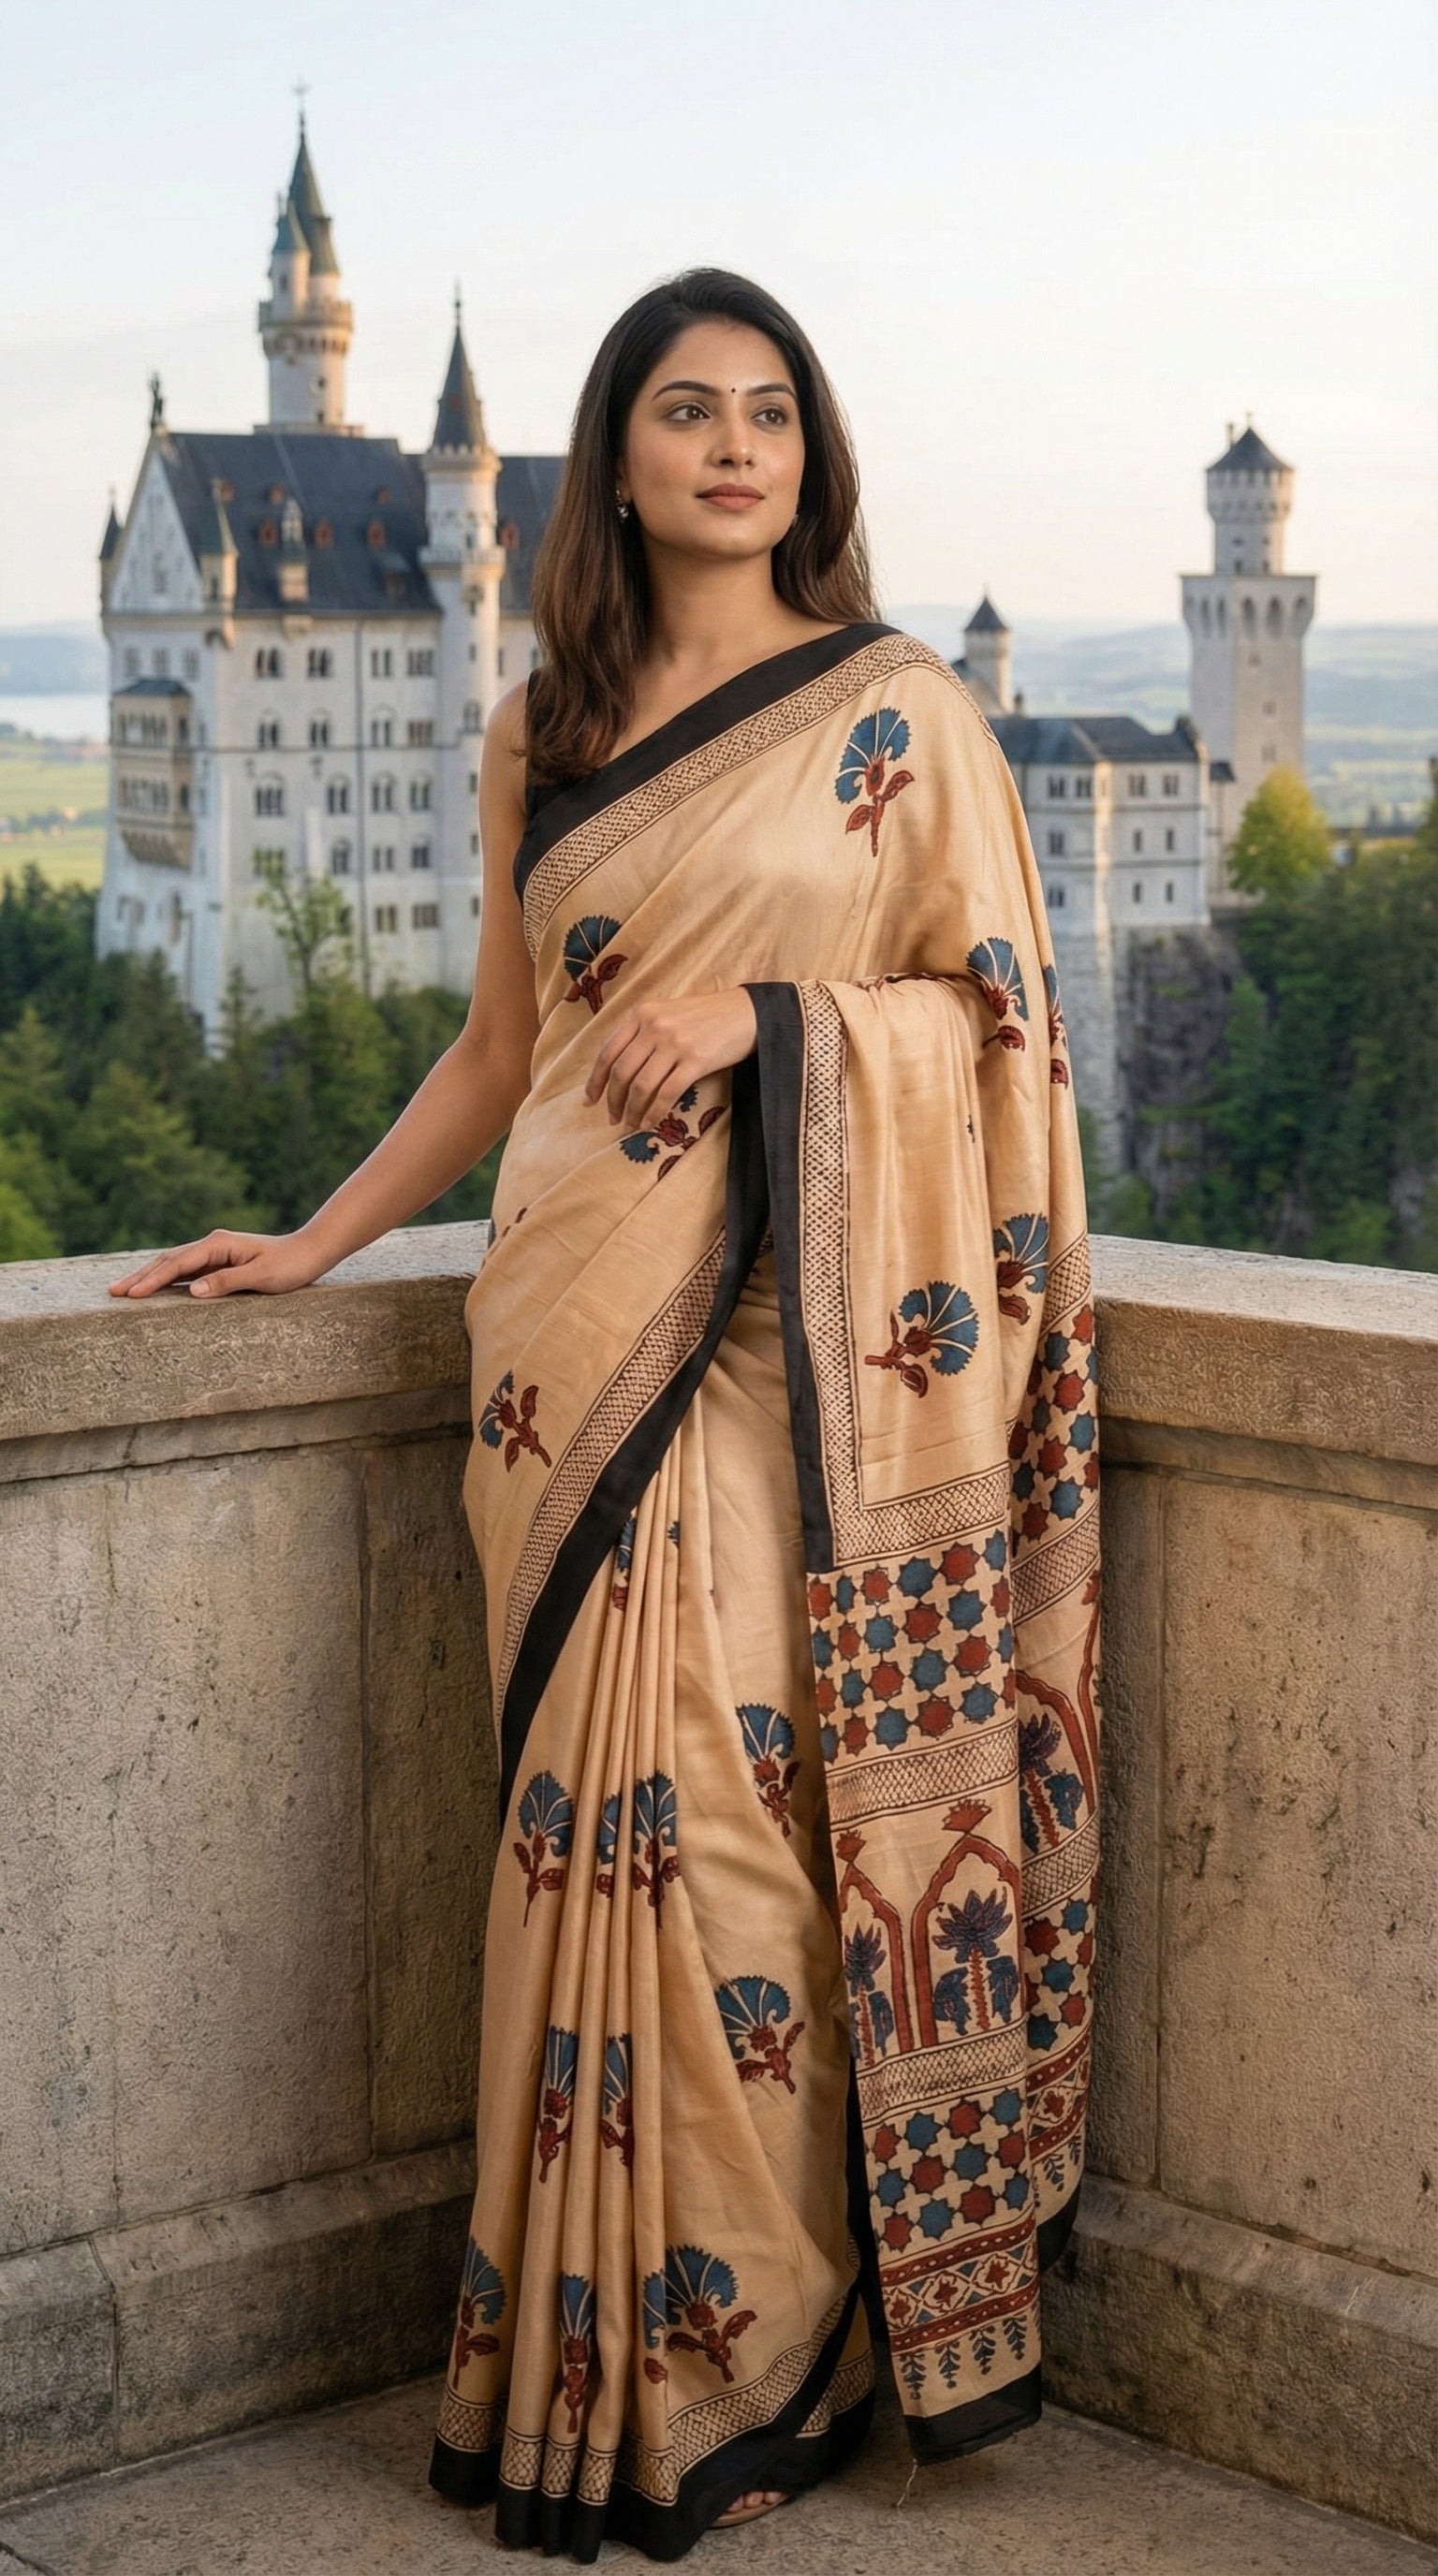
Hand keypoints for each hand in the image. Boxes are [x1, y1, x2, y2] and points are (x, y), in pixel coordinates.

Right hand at [108, 1228, 330, 1299]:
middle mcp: (212, 1245)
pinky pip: (186, 1272)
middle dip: (140, 1277)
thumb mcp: (261, 1277)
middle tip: (113, 1292)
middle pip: (167, 1261)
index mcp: (218, 1245)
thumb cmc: (289, 1266)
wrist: (309, 1252)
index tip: (131, 1294)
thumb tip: (193, 1291)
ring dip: (149, 1277)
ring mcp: (214, 1253)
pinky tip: (153, 1288)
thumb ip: (227, 1283)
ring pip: (173, 1265)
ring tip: (124, 1290)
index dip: (153, 1279)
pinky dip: (166, 1279)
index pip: (177, 1264)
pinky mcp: (219, 1263)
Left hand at [584, 988, 757, 1132]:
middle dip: (612, 1101)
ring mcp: (675, 1043)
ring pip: (641, 1086)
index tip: (590, 1100)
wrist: (747, 1012)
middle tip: (612, 1119)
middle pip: (621, 1072)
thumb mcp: (667, 1013)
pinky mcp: (695, 1060)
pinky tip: (650, 1123)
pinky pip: (666, 1093)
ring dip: (632, 1111)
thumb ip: (643, 1032)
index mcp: (642, 1014)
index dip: (596, 1080)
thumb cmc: (707, 1015)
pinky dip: (654, 1112)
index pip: (608, 1052)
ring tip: (630, 1124)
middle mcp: (654, 1026)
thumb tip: (620, 1069)